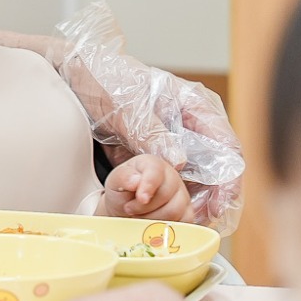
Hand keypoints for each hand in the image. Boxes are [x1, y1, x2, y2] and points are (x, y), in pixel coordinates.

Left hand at [48, 4, 244, 229]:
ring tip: (181, 223)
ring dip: (189, 202)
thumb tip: (180, 163)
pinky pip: (168, 182)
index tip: (219, 203)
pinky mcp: (153, 156)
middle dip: (211, 198)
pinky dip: (167, 199)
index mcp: (195, 105)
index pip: (226, 147)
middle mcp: (190, 126)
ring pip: (194, 180)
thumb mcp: (129, 106)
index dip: (228, 179)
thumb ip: (153, 133)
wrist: (73, 76)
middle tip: (198, 220)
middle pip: (215, 169)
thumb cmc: (105, 79)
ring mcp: (172, 142)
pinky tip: (161, 215)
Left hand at [97, 155, 190, 220]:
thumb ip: (124, 177)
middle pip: (165, 195)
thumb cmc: (122, 191)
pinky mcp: (187, 212)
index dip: (149, 185)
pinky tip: (152, 225)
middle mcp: (171, 177)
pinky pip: (184, 223)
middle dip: (144, 207)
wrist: (125, 208)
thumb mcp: (115, 180)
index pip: (156, 171)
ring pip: (174, 211)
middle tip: (129, 209)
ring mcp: (182, 195)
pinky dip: (166, 228)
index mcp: (152, 164)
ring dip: (152, 219)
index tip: (141, 198)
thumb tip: (136, 181)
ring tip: (138, 216)